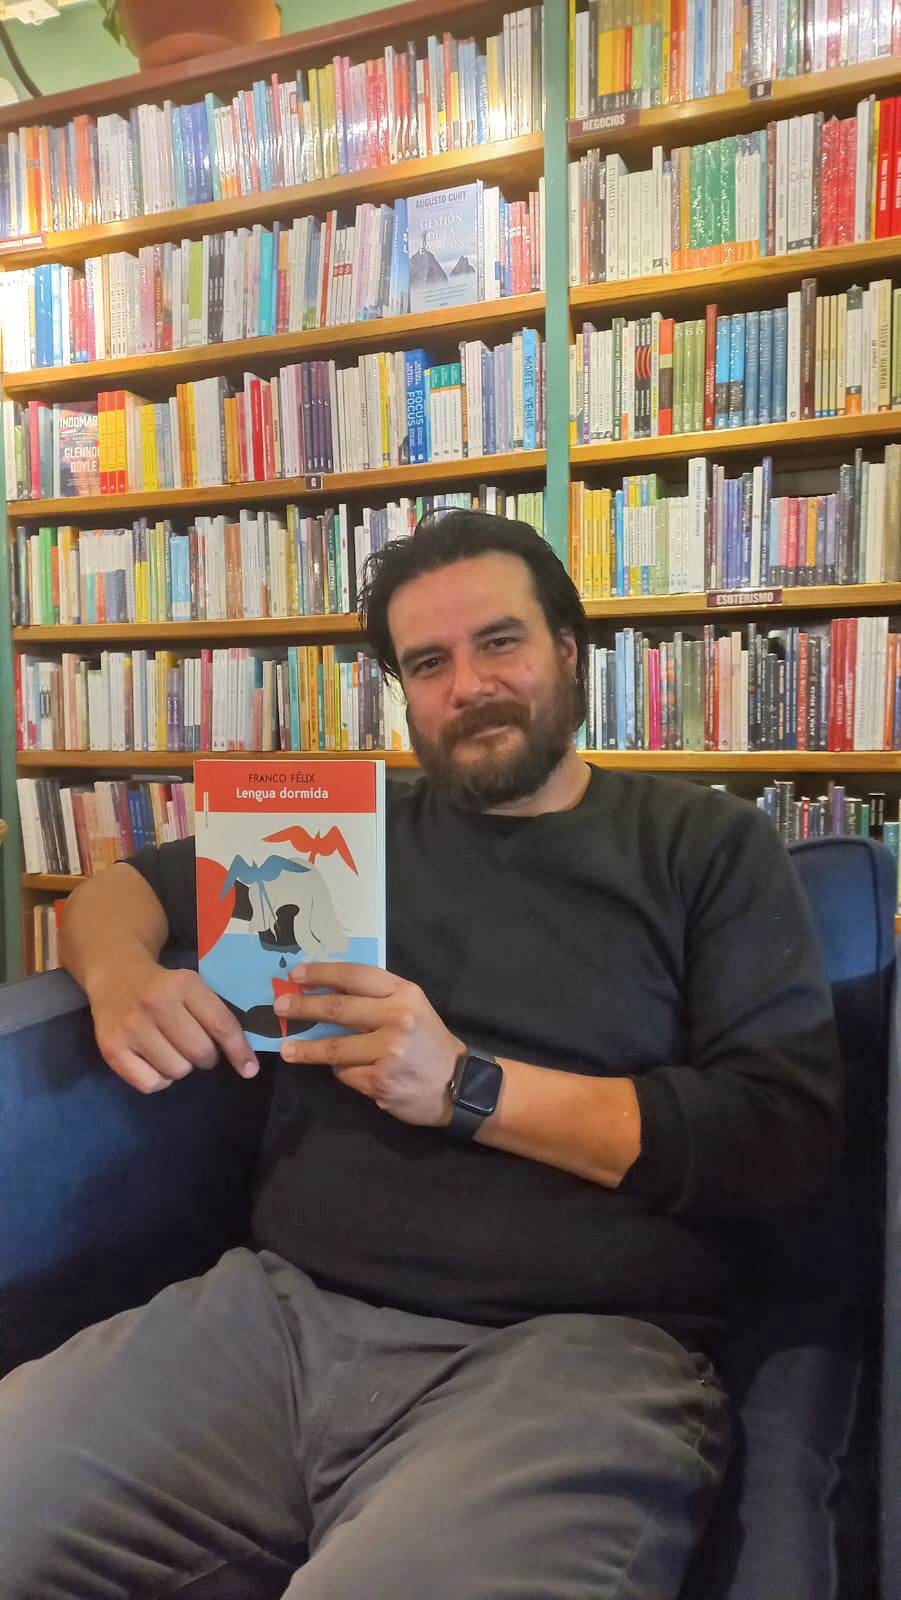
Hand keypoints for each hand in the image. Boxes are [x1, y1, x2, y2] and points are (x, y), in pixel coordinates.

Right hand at [87, 946, 259, 1094]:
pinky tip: (155, 1061)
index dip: (239, 1051)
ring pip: (177, 1071)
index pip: (221, 1025)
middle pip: (200, 1052)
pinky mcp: (111, 1048)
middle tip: (198, 1048)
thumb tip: (244, 1058)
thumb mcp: (191, 985)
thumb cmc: (163, 985)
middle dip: (207, 1057)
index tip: (249, 1069)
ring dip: (182, 1066)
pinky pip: (150, 1084)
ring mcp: (131, 1027)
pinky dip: (159, 1079)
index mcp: (183, 984)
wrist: (115, 973)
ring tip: (173, 1050)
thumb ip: (214, 1013)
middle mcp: (156, 1004)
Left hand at [275, 962, 463, 1127]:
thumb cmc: (428, 1041)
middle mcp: (397, 1019)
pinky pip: (346, 1073)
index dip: (321, 973)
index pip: (354, 975)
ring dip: (305, 1049)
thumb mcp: (412, 1007)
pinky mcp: (380, 1082)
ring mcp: (389, 1052)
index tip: (295, 975)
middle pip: (338, 1008)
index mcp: (404, 994)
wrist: (459, 1085)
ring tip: (286, 1049)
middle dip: (303, 1007)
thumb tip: (326, 990)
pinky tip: (343, 1070)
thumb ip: (377, 997)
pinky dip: (341, 1071)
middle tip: (280, 1007)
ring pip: (334, 1048)